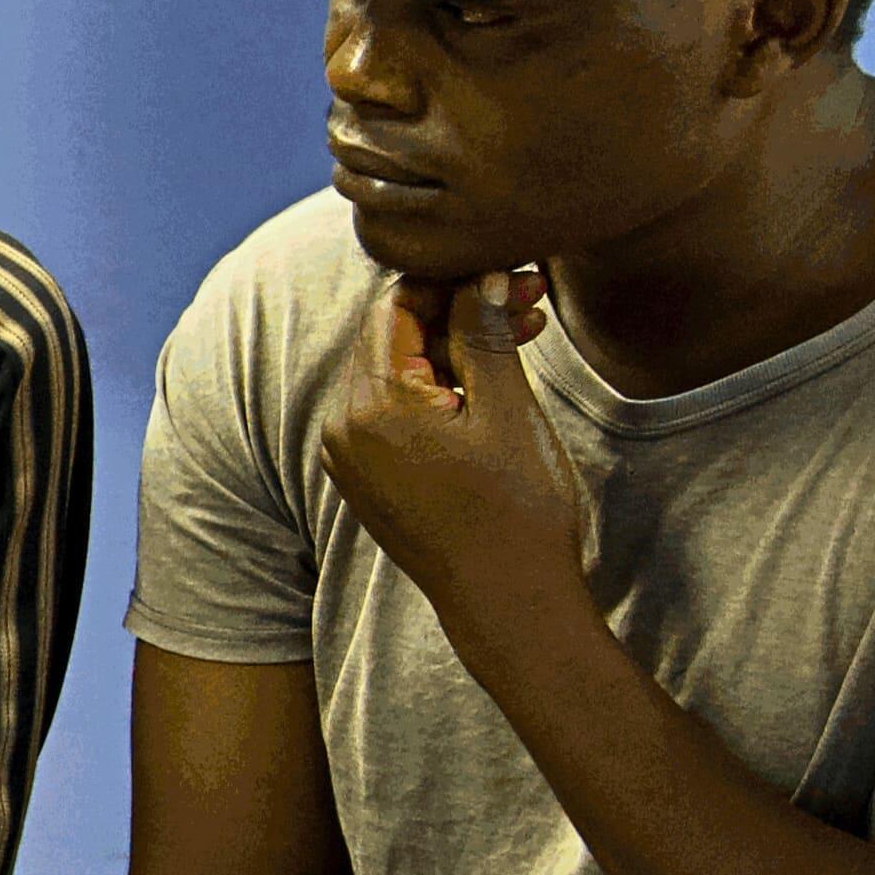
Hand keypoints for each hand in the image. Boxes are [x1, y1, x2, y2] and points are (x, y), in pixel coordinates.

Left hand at [317, 270, 584, 621]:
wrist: (507, 602)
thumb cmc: (516, 510)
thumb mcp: (506, 408)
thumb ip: (483, 332)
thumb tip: (478, 273)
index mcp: (371, 405)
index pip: (397, 306)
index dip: (455, 280)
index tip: (511, 272)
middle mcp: (344, 427)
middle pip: (396, 336)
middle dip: (461, 309)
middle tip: (530, 297)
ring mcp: (351, 455)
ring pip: (400, 371)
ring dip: (457, 345)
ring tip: (525, 332)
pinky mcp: (368, 476)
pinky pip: (396, 410)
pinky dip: (440, 386)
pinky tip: (492, 377)